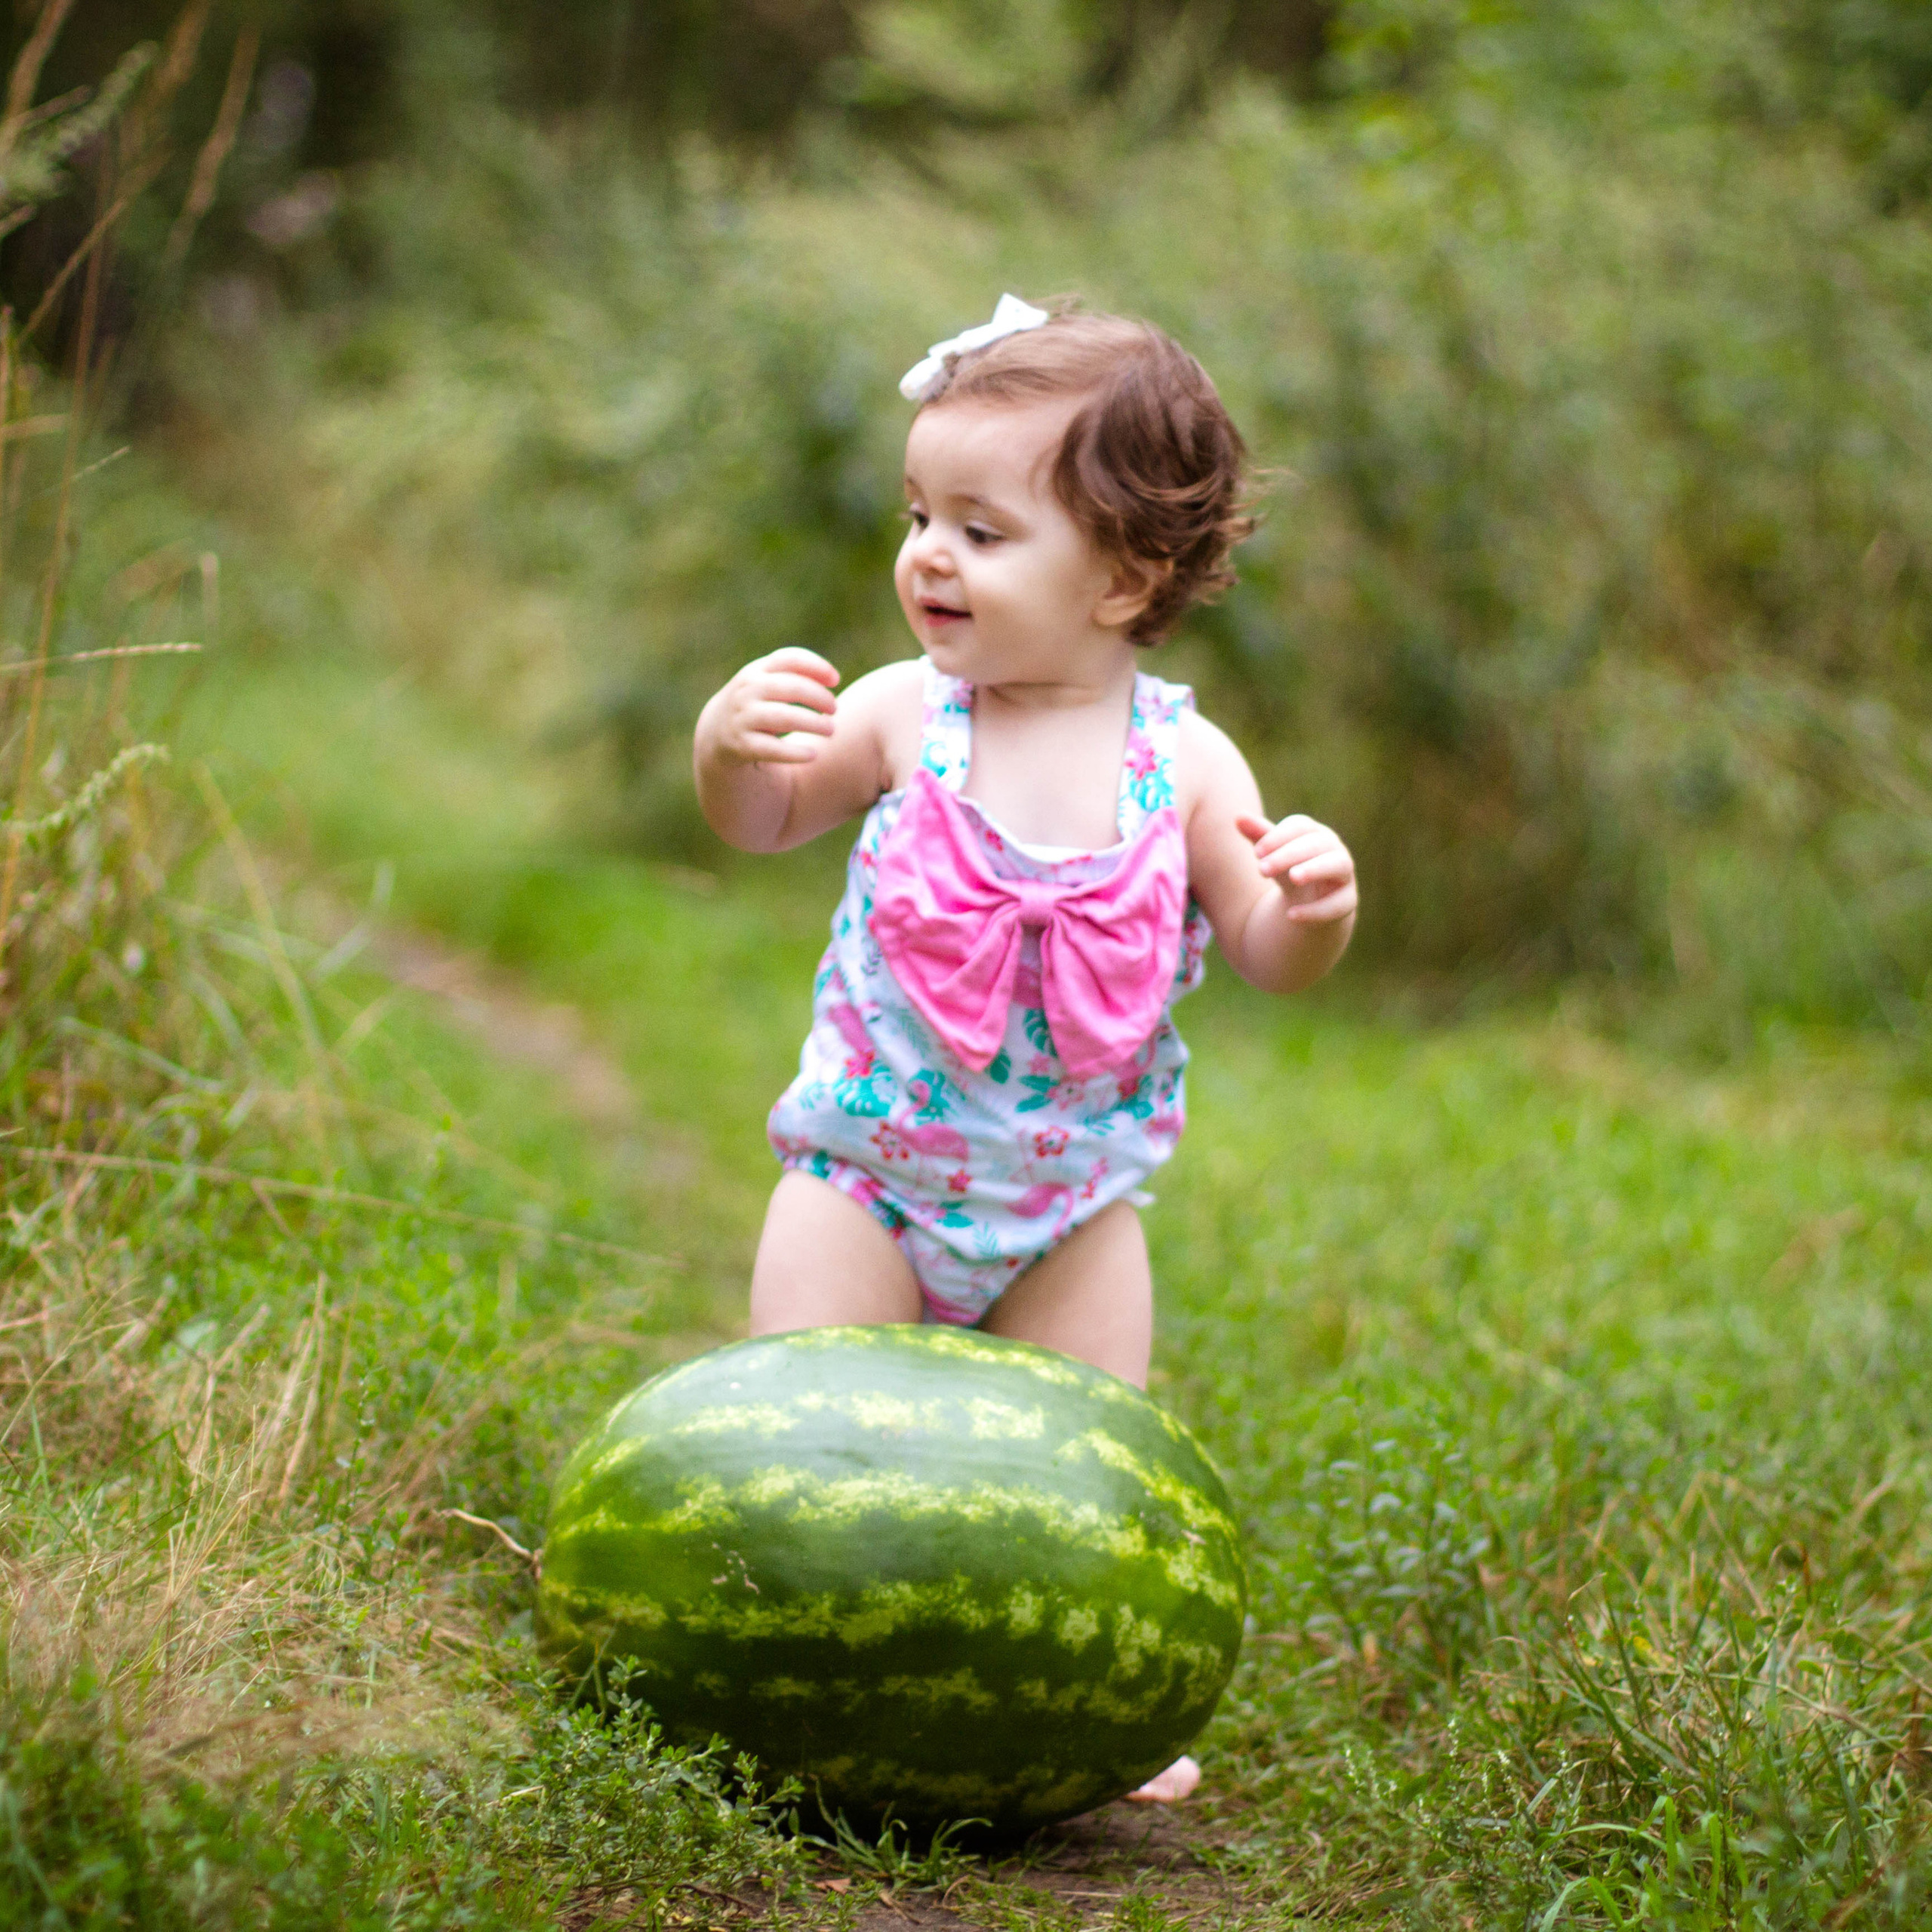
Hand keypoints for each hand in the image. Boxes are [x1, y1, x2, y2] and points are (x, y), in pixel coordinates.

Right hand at [708, 648, 840, 764]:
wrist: (717, 734)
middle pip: (792, 687)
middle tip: (834, 709)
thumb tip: (833, 678)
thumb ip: (795, 675)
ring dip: (813, 723)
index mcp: (756, 671)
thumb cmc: (756, 704)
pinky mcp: (741, 745)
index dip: (816, 666)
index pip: (789, 659)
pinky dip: (795, 752)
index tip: (836, 680)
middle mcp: (747, 691)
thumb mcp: (767, 684)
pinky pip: (772, 749)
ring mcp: (742, 717)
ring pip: (784, 717)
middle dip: (819, 697)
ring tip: (831, 730)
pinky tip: (813, 754)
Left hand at [1235, 813, 1356, 923]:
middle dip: (1289, 854)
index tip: (1256, 852)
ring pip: (1338, 865)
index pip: (1301, 826)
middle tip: (1262, 869)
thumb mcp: (1273, 854)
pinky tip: (1290, 915)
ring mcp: (1344, 874)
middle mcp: (1334, 849)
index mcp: (1315, 833)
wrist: (1311, 901)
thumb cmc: (1289, 868)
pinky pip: (1337, 904)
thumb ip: (1258, 836)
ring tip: (1293, 876)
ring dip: (1314, 869)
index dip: (1278, 836)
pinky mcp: (1347, 901)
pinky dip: (1315, 910)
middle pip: (1317, 844)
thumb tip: (1238, 817)